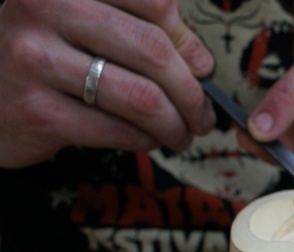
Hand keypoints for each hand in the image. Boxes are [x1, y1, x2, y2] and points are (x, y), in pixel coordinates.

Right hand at [0, 0, 215, 168]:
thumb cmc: (42, 55)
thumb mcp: (83, 24)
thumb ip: (141, 30)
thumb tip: (201, 62)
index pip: (155, 2)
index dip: (187, 41)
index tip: (201, 68)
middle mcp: (44, 7)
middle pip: (154, 51)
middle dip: (192, 92)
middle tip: (203, 115)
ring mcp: (34, 58)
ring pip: (141, 97)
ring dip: (175, 124)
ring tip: (182, 134)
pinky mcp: (34, 110)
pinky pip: (116, 131)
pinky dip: (144, 140)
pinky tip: (148, 140)